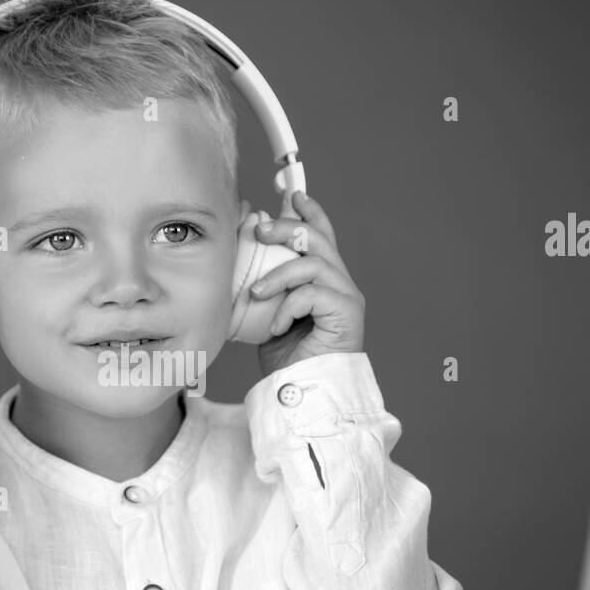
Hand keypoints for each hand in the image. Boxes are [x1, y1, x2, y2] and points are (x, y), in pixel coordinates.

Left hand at [250, 190, 364, 376]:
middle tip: (259, 231)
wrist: (301, 394)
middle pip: (318, 239)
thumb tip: (242, 255)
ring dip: (278, 274)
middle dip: (287, 227)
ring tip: (255, 293)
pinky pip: (313, 293)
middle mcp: (340, 285)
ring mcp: (346, 298)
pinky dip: (288, 305)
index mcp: (324, 282)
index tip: (293, 195)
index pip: (322, 236)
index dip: (310, 212)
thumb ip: (265, 285)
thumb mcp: (267, 312)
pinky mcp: (347, 314)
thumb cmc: (285, 359)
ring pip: (313, 263)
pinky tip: (277, 325)